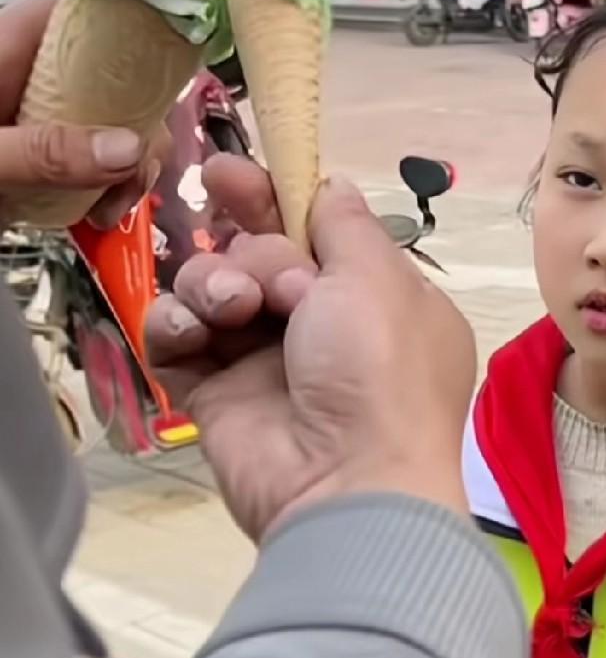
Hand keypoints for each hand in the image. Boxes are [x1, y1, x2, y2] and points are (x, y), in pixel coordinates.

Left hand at [0, 0, 167, 229]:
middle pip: (119, 70)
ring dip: (127, 166)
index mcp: (11, 41)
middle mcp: (33, 69)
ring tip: (109, 210)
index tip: (179, 62)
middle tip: (132, 177)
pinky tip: (97, 215)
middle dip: (140, 124)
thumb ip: (45, 151)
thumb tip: (127, 147)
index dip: (145, 21)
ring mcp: (38, 110)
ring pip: (113, 120)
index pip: (95, 3)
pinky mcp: (37, 151)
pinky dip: (106, 186)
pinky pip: (92, 157)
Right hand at [146, 160, 475, 542]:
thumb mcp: (377, 279)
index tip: (233, 172)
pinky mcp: (215, 396)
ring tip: (235, 309)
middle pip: (258, 253)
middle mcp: (323, 330)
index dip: (275, 198)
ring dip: (213, 281)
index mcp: (377, 301)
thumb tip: (329, 187)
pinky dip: (174, 324)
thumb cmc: (379, 373)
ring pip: (212, 288)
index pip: (317, 233)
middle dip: (245, 237)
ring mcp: (264, 364)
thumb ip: (345, 224)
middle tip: (225, 208)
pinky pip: (176, 339)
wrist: (347, 486)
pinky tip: (191, 330)